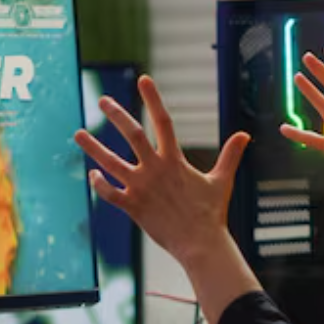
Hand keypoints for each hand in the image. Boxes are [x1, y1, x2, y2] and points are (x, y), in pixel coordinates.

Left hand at [74, 75, 250, 266]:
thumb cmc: (212, 213)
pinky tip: (92, 173)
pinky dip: (99, 183)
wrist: (200, 244)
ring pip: (110, 163)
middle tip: (102, 100)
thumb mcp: (222, 180)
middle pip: (132, 135)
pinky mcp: (133, 206)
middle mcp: (155, 170)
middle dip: (116, 115)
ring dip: (93, 147)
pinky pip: (109, 192)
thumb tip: (245, 135)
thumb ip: (230, 155)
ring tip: (78, 134)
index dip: (153, 99)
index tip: (143, 80)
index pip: (163, 122)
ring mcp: (141, 188)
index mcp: (175, 160)